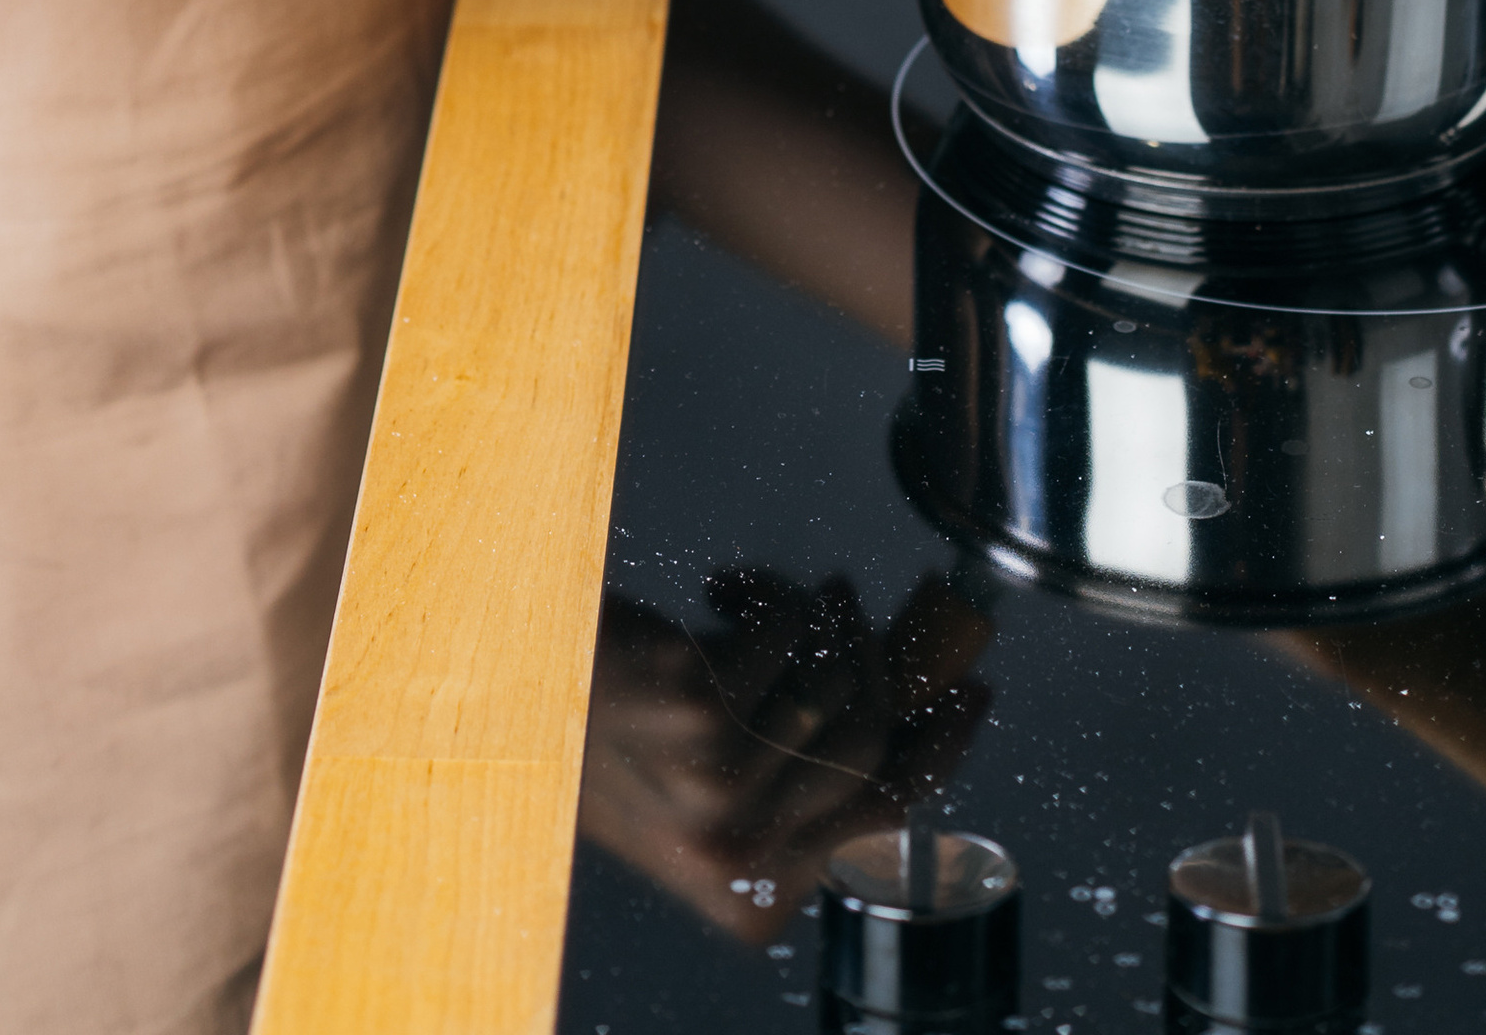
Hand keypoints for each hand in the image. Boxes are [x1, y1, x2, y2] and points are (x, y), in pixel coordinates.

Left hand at [575, 569, 991, 942]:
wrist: (515, 692)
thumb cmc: (613, 736)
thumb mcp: (717, 789)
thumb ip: (803, 776)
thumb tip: (907, 704)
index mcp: (751, 893)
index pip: (886, 812)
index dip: (940, 743)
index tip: (970, 692)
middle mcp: (735, 852)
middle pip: (871, 740)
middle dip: (877, 661)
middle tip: (859, 612)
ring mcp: (713, 782)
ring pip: (833, 681)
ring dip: (825, 617)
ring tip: (797, 595)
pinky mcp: (695, 704)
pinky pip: (785, 629)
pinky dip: (769, 594)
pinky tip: (728, 592)